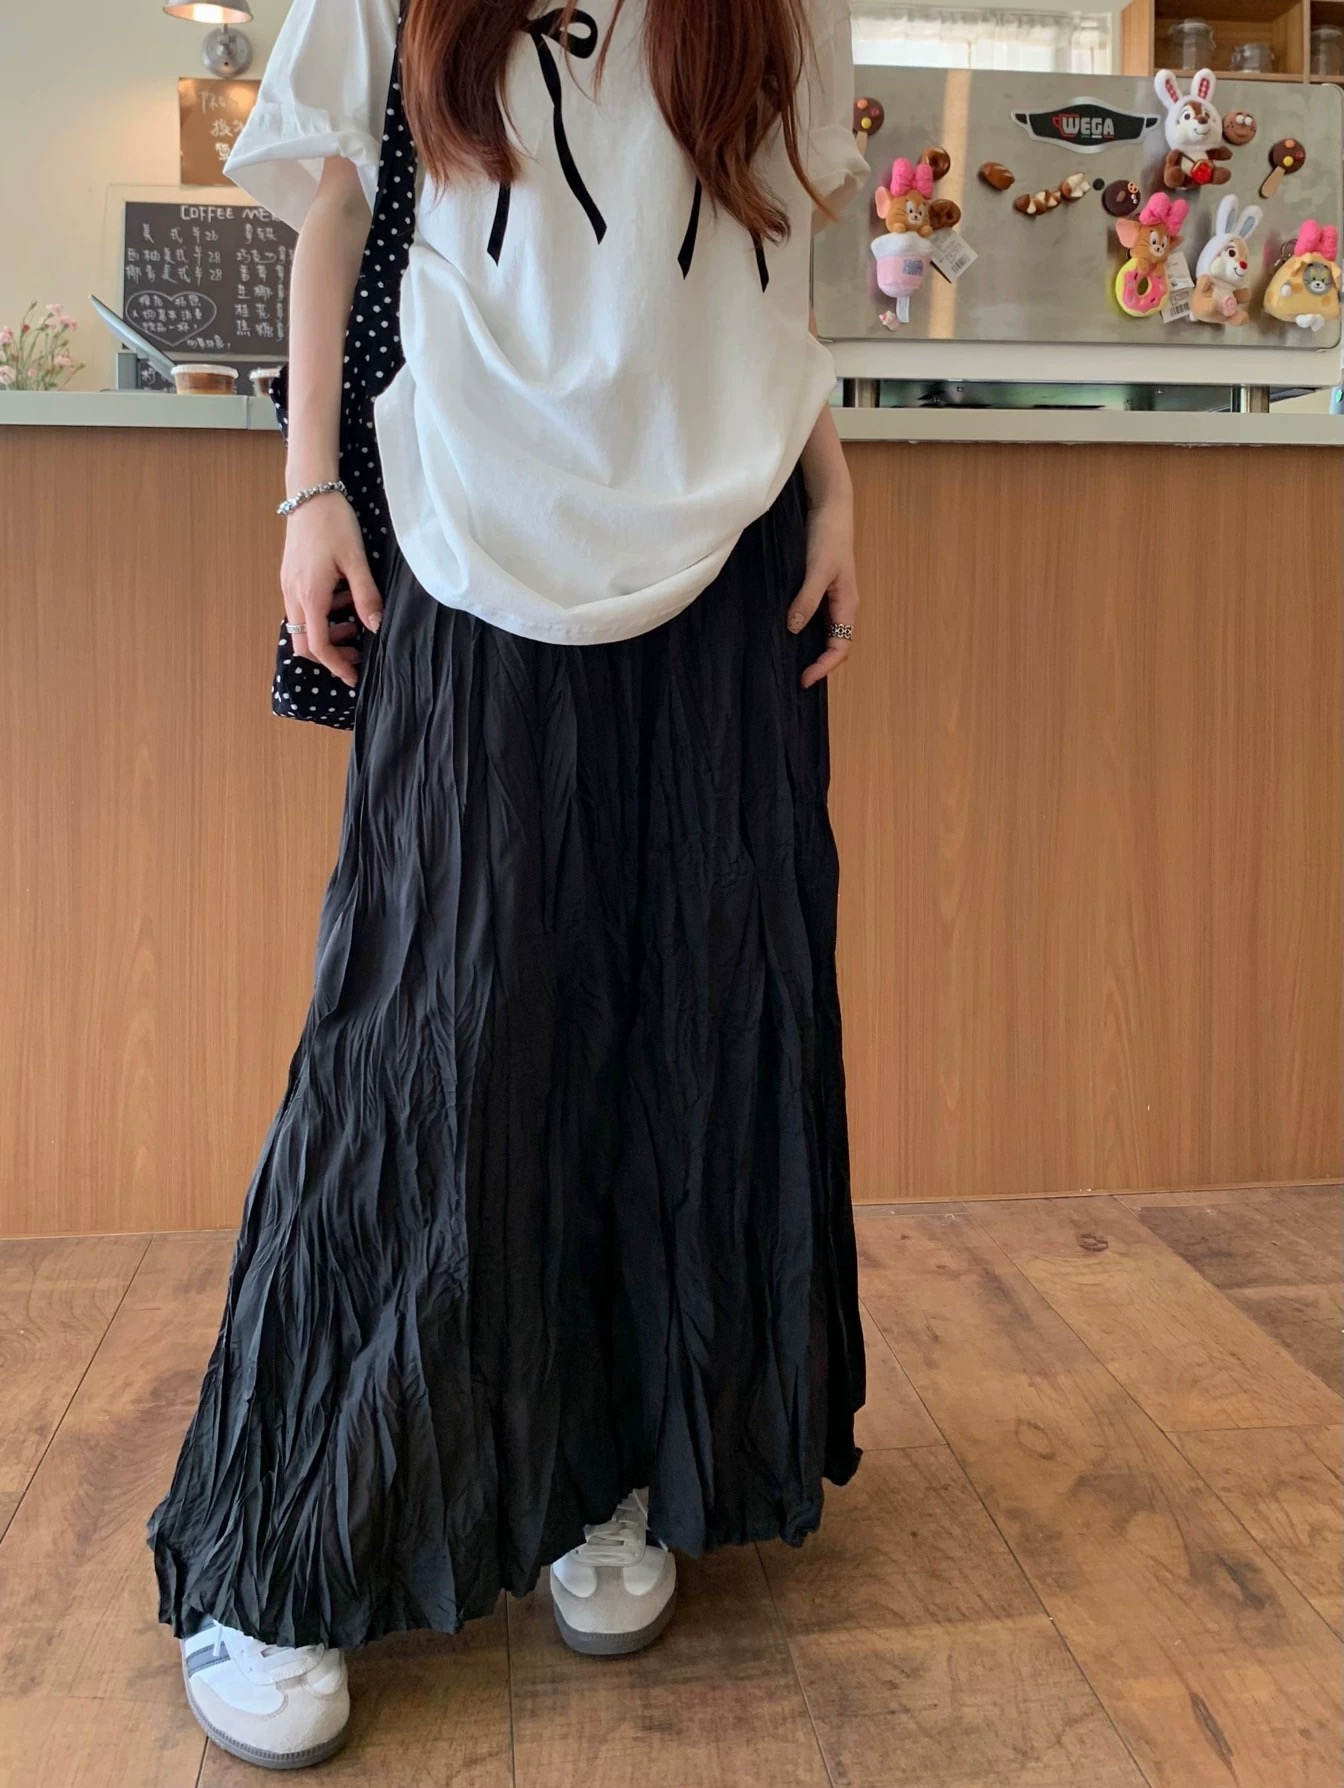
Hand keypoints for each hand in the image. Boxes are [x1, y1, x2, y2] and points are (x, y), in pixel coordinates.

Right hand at [281, 491, 382, 687]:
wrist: (309, 493)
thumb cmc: (333, 523)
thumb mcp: (356, 560)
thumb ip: (366, 596)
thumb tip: (376, 626)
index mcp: (310, 595)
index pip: (319, 646)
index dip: (337, 666)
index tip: (354, 677)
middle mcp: (293, 595)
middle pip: (304, 643)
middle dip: (330, 654)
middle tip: (357, 652)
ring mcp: (288, 586)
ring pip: (302, 627)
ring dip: (327, 633)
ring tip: (355, 623)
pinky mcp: (290, 577)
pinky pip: (302, 608)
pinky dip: (322, 615)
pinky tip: (342, 600)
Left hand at [786, 490, 857, 688]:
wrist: (830, 507)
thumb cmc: (828, 536)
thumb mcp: (817, 569)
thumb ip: (807, 599)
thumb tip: (793, 629)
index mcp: (847, 606)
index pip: (840, 649)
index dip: (823, 667)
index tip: (803, 679)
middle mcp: (841, 606)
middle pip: (833, 645)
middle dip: (818, 665)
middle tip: (793, 678)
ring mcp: (831, 598)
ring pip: (824, 633)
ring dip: (810, 650)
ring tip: (788, 662)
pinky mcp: (819, 588)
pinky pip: (813, 618)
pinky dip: (803, 631)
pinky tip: (785, 633)